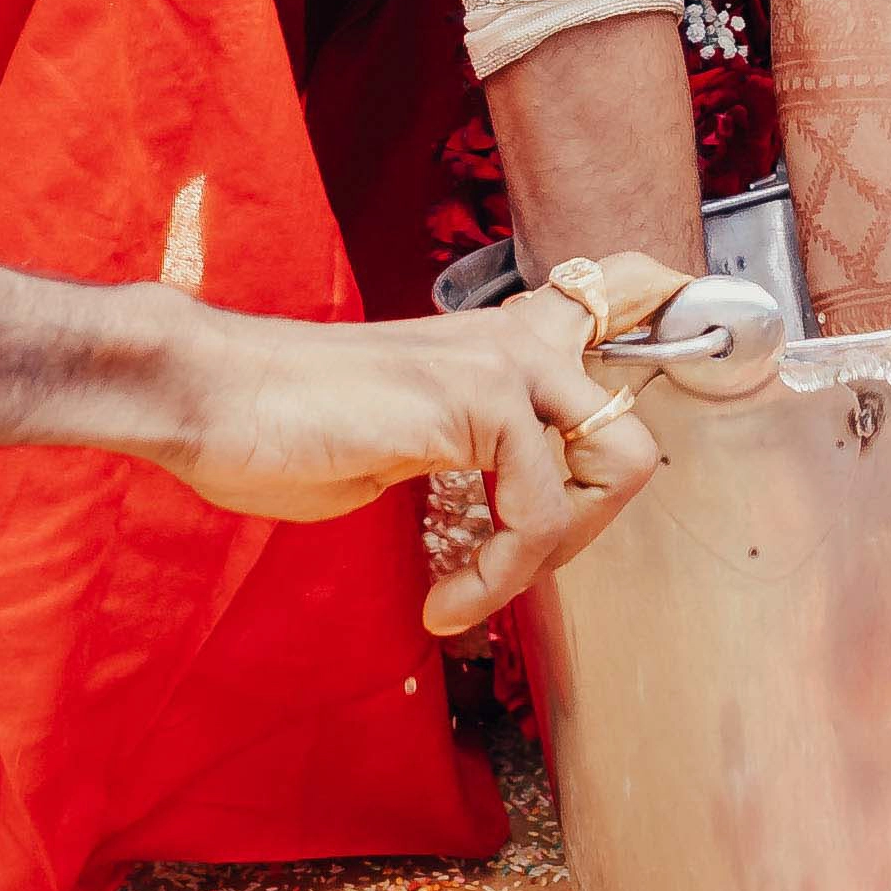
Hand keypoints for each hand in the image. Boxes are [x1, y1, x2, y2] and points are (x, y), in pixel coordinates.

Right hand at [148, 290, 657, 635]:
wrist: (205, 399)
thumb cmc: (283, 430)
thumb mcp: (401, 441)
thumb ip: (470, 456)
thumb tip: (514, 506)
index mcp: (497, 343)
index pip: (625, 295)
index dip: (675, 317)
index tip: (684, 354)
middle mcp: (514, 340)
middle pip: (638, 431)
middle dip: (591, 530)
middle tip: (508, 572)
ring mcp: (501, 363)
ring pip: (619, 464)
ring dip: (547, 560)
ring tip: (471, 591)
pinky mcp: (475, 398)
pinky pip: (542, 510)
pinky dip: (500, 575)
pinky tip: (445, 595)